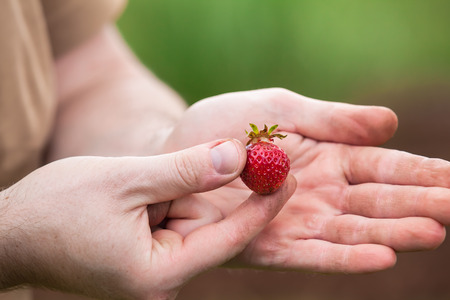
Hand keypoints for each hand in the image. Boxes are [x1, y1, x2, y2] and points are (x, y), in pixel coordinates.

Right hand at [0, 140, 295, 298]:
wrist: (13, 233)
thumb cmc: (57, 208)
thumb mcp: (126, 179)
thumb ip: (184, 170)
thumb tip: (239, 156)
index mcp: (158, 274)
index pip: (229, 237)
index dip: (263, 205)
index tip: (288, 174)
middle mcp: (163, 284)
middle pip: (218, 235)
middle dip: (245, 198)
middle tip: (274, 161)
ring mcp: (155, 276)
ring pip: (201, 230)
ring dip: (218, 197)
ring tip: (251, 164)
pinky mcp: (148, 262)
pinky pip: (183, 231)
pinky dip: (194, 203)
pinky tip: (208, 179)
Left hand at [163, 88, 449, 272]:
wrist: (173, 153)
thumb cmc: (221, 126)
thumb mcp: (278, 107)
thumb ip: (331, 119)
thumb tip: (390, 123)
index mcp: (324, 158)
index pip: (381, 166)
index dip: (419, 171)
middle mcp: (316, 194)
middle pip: (376, 201)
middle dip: (419, 204)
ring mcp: (293, 221)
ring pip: (352, 230)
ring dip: (392, 232)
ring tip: (433, 231)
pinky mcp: (266, 244)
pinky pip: (310, 252)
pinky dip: (345, 255)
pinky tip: (381, 255)